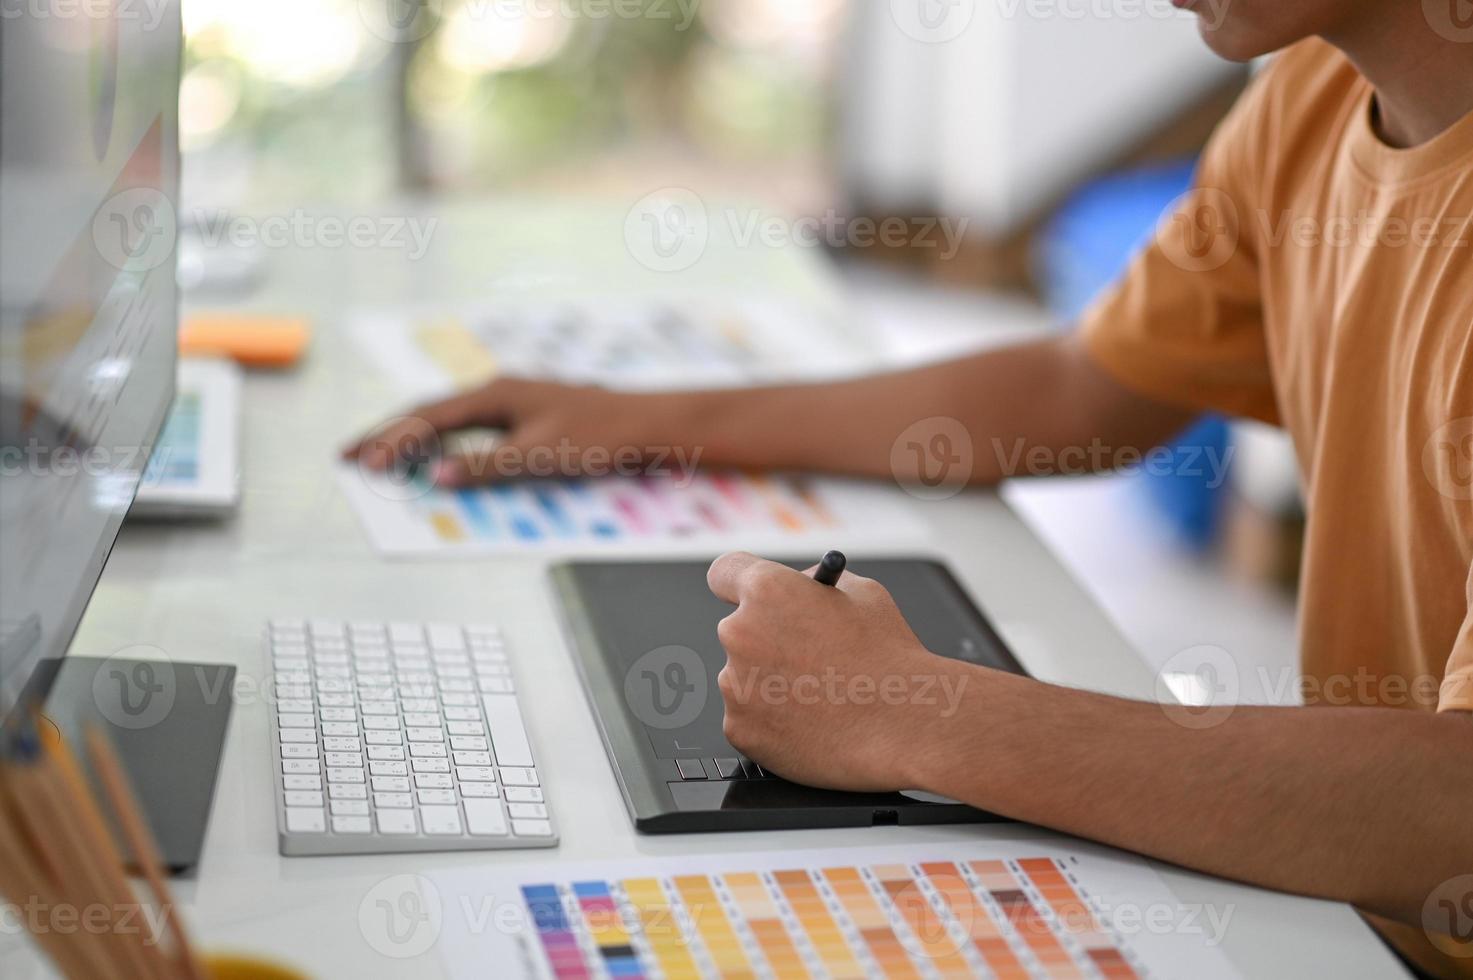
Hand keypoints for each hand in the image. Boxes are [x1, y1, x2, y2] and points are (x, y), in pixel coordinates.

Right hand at [342, 377, 679, 486]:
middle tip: (350, 455)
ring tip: (382, 457)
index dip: (391, 440)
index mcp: (496, 394)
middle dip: (390, 434)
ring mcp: (516, 400)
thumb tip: (435, 476)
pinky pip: (475, 427)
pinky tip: (440, 455)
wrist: (651, 424)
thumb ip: (486, 467)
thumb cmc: (601, 437)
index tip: (358, 460)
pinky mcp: (531, 415)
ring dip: (417, 438)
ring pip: (452, 419)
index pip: (429, 418)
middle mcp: (501, 391)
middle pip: (432, 412)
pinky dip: (448, 442)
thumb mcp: (540, 456)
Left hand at [708, 552, 972, 792]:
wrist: (906, 724)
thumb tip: (797, 589)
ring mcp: (736, 685)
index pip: (724, 572)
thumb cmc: (890, 658)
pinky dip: (771, 722)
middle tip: (800, 656)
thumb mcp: (862, 593)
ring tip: (819, 696)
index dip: (738, 583)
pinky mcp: (739, 729)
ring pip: (742, 678)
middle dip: (764, 640)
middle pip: (737, 630)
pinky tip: (811, 722)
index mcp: (767, 590)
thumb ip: (815, 585)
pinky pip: (748, 718)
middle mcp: (740, 633)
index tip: (746, 596)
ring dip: (768, 683)